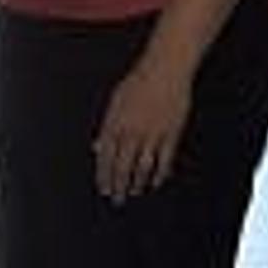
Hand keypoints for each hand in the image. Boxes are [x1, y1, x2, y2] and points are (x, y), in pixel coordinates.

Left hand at [92, 57, 193, 201]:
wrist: (165, 69)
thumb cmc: (139, 81)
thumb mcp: (114, 102)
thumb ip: (105, 128)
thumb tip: (97, 148)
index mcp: (115, 124)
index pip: (105, 157)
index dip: (104, 176)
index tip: (103, 188)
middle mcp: (131, 131)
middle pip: (122, 166)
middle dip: (117, 185)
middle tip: (116, 198)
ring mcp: (152, 133)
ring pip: (142, 166)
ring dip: (137, 183)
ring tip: (134, 192)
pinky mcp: (170, 133)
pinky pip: (164, 159)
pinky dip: (159, 173)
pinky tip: (155, 182)